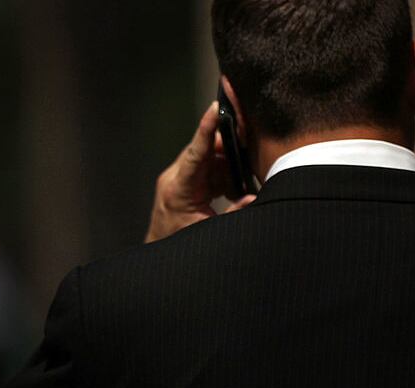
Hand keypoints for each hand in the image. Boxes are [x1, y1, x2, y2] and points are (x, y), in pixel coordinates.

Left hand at [145, 102, 256, 242]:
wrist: (160, 253)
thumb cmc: (178, 243)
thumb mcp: (207, 231)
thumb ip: (232, 213)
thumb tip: (254, 198)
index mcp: (178, 188)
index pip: (195, 152)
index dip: (206, 128)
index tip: (216, 107)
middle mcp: (177, 178)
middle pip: (205, 150)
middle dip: (228, 143)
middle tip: (251, 140)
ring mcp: (181, 179)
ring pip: (209, 159)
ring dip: (229, 164)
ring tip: (245, 174)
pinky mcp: (188, 183)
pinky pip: (209, 170)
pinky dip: (225, 174)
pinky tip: (236, 185)